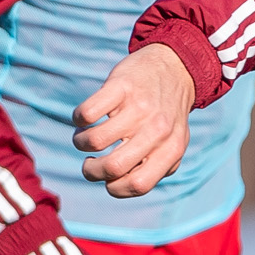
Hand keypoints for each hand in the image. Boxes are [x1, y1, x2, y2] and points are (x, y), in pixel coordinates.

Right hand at [74, 44, 193, 199]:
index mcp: (171, 149)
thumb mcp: (174, 142)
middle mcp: (158, 130)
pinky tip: (85, 118)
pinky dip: (78, 119)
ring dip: (81, 143)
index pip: (139, 185)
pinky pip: (87, 112)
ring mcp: (139, 107)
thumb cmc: (166, 113)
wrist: (175, 66)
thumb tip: (121, 186)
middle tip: (89, 164)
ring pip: (95, 140)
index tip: (108, 179)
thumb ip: (157, 167)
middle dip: (91, 172)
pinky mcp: (121, 85)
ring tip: (85, 137)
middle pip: (113, 167)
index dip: (115, 188)